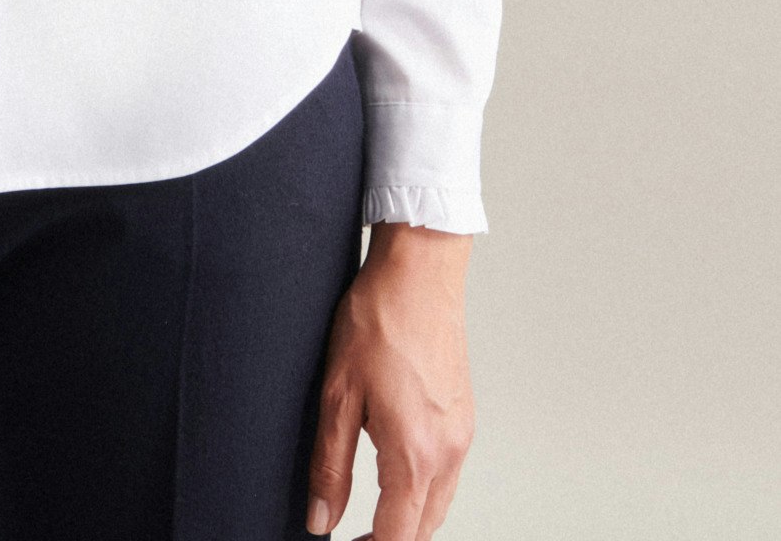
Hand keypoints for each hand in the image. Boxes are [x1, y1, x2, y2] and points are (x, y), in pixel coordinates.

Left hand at [305, 223, 474, 540]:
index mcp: (415, 453)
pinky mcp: (463, 416)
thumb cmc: (378, 319)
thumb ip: (330, 464)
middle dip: (392, 539)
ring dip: (409, 519)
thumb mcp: (338, 393)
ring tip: (371, 515)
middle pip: (423, 528)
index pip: (398, 535)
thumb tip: (322, 518)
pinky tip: (398, 473)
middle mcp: (447, 450)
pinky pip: (448, 473)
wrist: (419, 271)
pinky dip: (424, 489)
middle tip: (354, 536)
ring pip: (439, 503)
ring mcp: (461, 433)